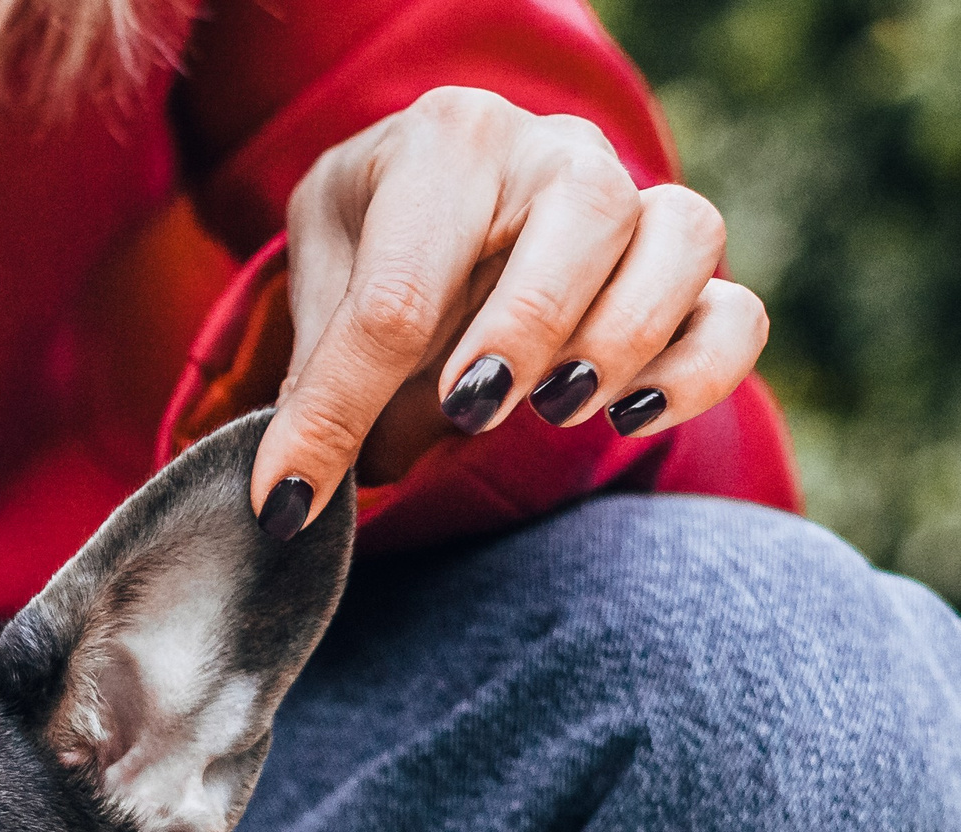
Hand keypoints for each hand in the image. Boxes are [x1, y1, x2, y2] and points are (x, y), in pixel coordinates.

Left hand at [251, 86, 770, 535]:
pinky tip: (629, 417)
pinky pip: (736, 312)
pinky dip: (699, 370)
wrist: (432, 215)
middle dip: (524, 325)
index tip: (284, 498)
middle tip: (466, 407)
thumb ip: (316, 381)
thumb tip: (290, 495)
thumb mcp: (321, 293)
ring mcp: (635, 201)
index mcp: (442, 143)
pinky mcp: (682, 274)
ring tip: (555, 409)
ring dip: (623, 335)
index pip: (397, 286)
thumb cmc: (373, 250)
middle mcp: (552, 152)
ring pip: (682, 239)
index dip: (336, 410)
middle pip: (584, 211)